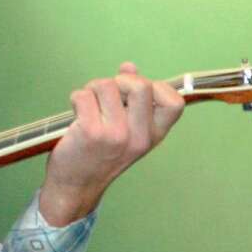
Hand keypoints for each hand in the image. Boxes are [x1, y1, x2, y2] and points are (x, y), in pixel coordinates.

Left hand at [39, 62, 184, 226]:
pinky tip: (76, 114)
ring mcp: (116, 135)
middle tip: (107, 96)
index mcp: (153, 135)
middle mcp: (139, 136)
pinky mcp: (91, 132)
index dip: (156, 87)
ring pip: (107, 84)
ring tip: (89, 105)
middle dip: (119, 81)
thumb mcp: (126, 130)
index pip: (175, 102)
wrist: (77, 185)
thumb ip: (132, 99)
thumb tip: (129, 67)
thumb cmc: (100, 154)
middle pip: (140, 84)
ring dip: (93, 89)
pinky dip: (77, 98)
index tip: (135, 96)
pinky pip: (83, 95)